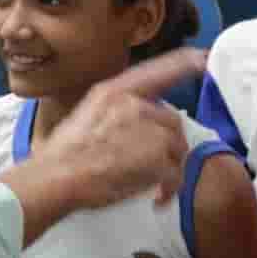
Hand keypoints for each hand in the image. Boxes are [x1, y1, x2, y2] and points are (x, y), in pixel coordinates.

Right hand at [40, 49, 204, 208]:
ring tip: (152, 186)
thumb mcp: (85, 114)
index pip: (156, 71)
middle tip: (153, 167)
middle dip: (168, 145)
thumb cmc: (63, 156)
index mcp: (113, 92)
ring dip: (169, 169)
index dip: (181, 63)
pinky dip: (169, 189)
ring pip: (176, 149)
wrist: (56, 177)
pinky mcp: (156, 157)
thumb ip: (115, 110)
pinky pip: (175, 174)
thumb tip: (136, 124)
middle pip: (171, 121)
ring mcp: (147, 129)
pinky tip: (155, 198)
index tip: (200, 59)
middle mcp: (133, 104)